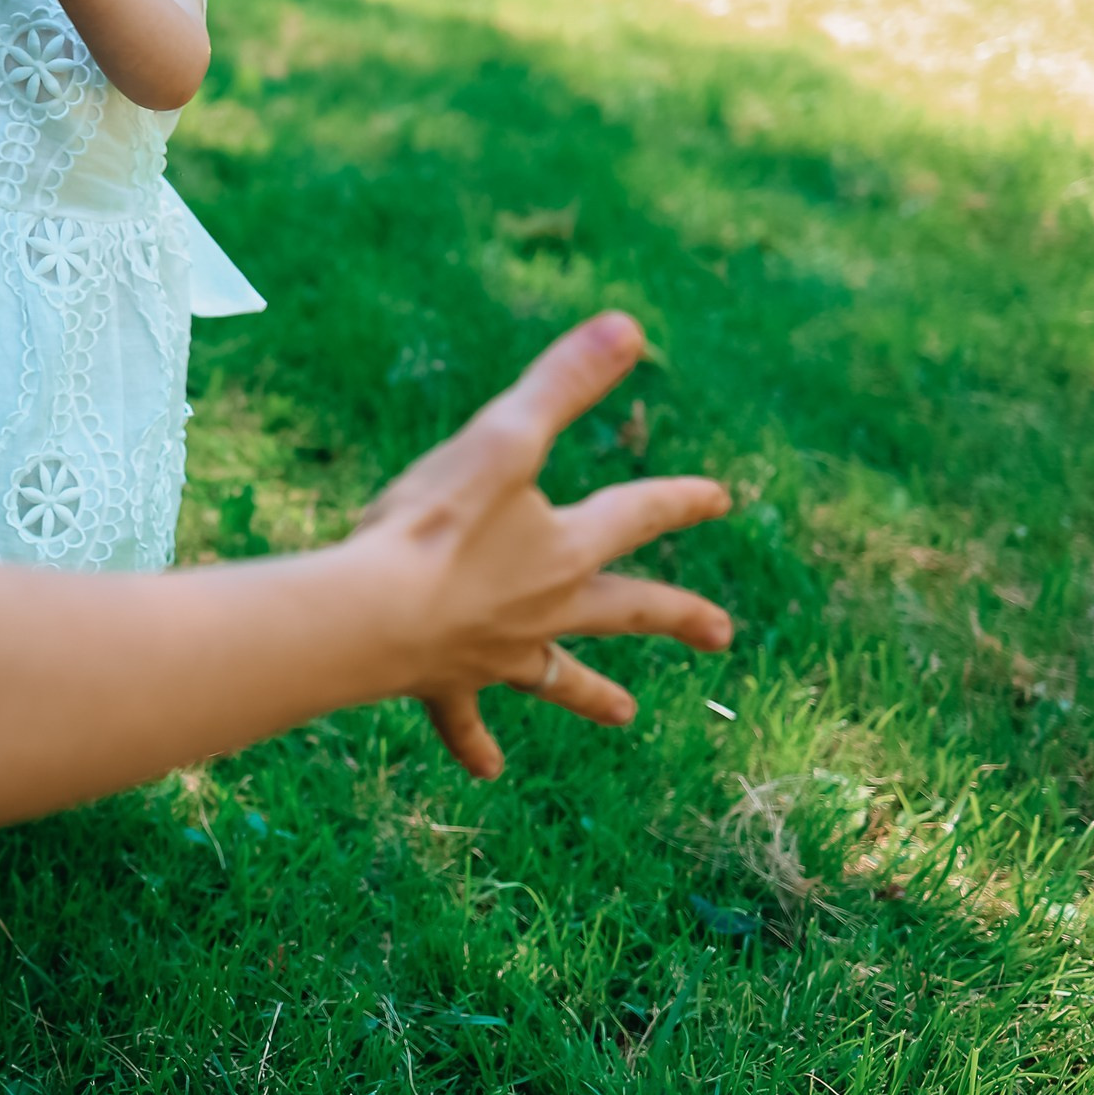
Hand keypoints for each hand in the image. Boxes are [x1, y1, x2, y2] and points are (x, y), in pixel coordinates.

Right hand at [357, 312, 731, 778]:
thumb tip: (630, 325)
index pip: (638, 515)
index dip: (680, 501)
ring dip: (591, 693)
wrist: (369, 616)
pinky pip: (464, 718)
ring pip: (556, 674)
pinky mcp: (445, 679)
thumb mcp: (500, 439)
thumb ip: (562, 384)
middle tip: (723, 635)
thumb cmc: (431, 527)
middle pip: (623, 609)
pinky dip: (475, 741)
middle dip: (675, 615)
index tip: (724, 499)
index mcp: (564, 547)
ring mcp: (496, 650)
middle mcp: (543, 607)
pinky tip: (488, 769)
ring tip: (622, 715)